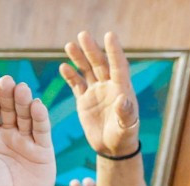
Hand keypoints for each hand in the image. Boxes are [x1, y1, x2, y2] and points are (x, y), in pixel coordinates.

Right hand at [60, 30, 140, 158]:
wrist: (112, 148)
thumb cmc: (124, 137)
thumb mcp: (126, 126)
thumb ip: (126, 113)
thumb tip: (122, 99)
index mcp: (122, 88)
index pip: (118, 65)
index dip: (114, 50)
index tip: (109, 35)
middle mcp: (109, 86)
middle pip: (100, 63)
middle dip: (91, 49)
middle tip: (83, 34)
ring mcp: (96, 92)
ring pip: (87, 70)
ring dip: (79, 58)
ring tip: (69, 45)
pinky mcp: (85, 100)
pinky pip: (77, 84)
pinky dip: (70, 76)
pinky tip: (63, 66)